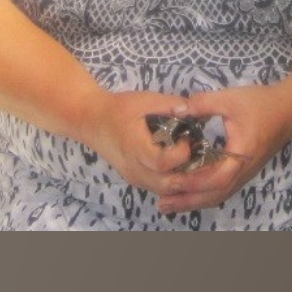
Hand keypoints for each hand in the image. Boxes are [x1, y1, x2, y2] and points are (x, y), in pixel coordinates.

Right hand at [81, 89, 199, 196]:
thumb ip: (171, 105)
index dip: (180, 154)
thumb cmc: (118, 108)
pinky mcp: (135, 180)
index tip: (188, 139)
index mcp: (134, 147)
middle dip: (188, 174)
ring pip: (164, 190)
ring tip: (195, 163)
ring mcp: (134, 177)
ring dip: (183, 181)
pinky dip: (174, 183)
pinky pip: (159, 188)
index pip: (162, 162)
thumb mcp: (145, 100)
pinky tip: (184, 169)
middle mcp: (134, 168)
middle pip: (166, 184)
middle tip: (200, 156)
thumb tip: (198, 110)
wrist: (91, 121)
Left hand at [156, 82, 291, 216]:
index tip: (171, 182)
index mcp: (241, 155)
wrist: (290, 109)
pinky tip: (190, 193)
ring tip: (170, 204)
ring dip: (195, 201)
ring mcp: (245, 173)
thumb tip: (176, 111)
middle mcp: (244, 170)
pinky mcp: (244, 170)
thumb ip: (203, 104)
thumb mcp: (231, 98)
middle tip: (162, 204)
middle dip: (188, 201)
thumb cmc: (262, 103)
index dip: (193, 183)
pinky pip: (223, 189)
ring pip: (219, 194)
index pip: (216, 178)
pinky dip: (205, 194)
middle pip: (215, 194)